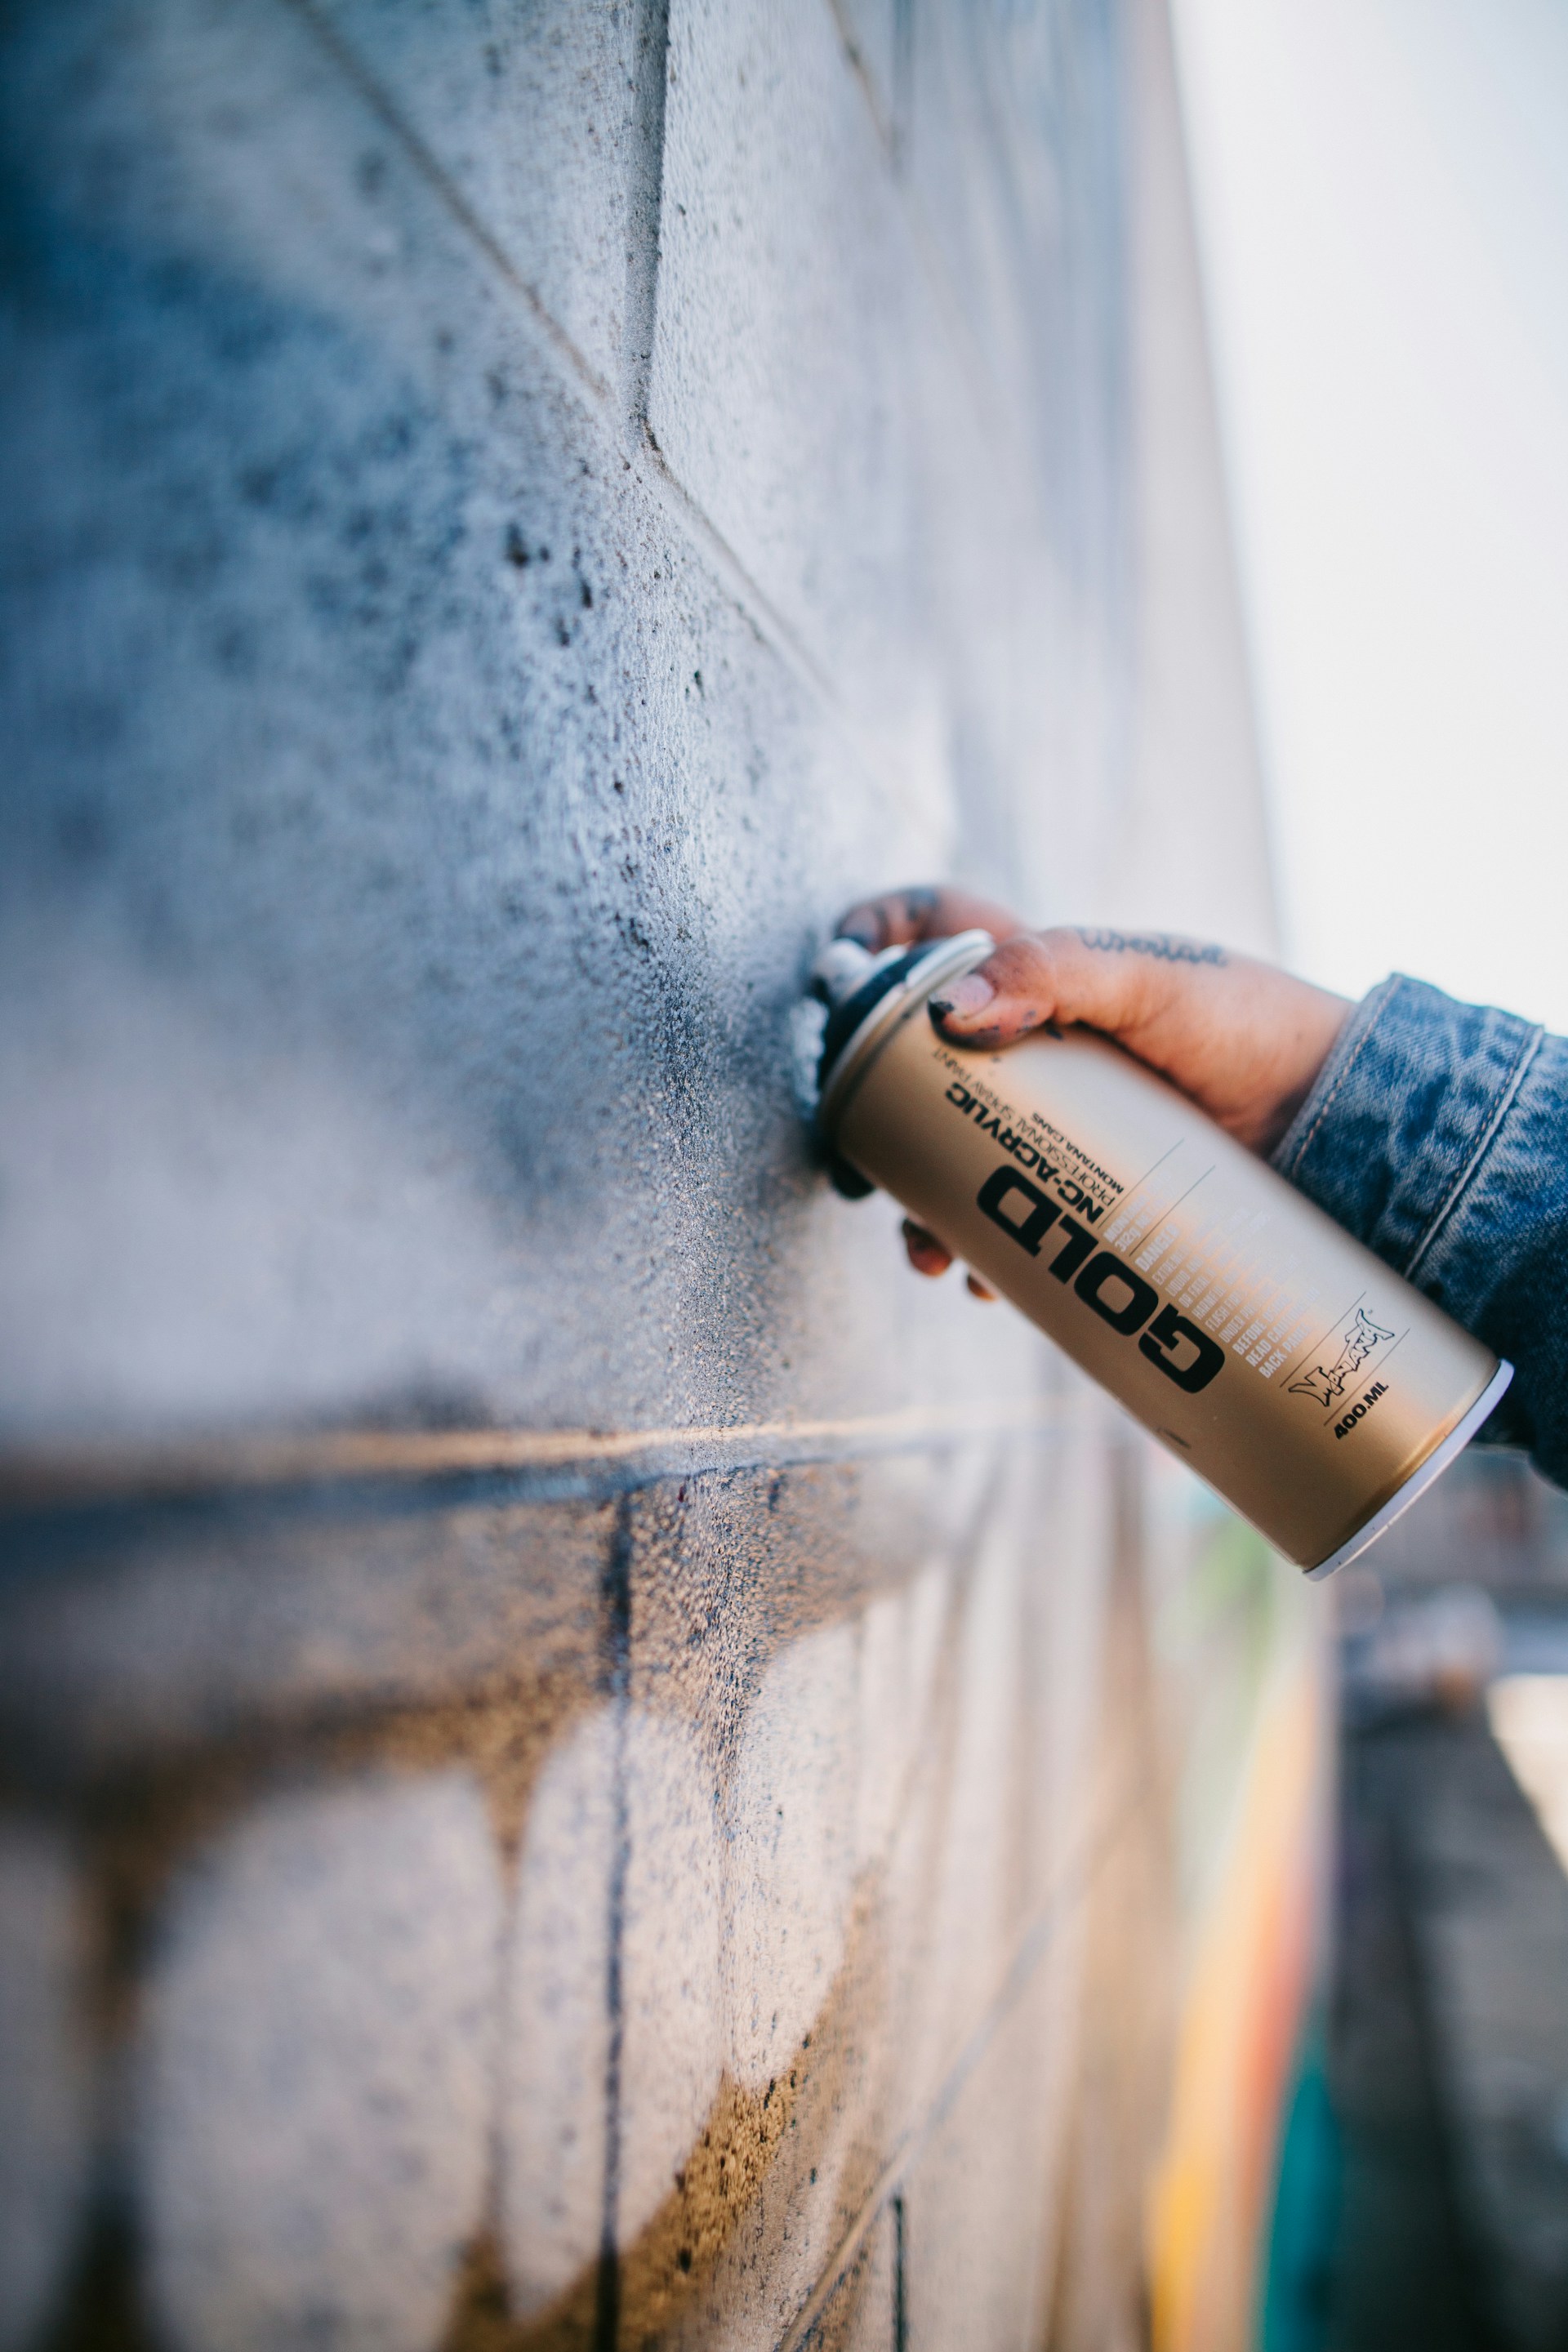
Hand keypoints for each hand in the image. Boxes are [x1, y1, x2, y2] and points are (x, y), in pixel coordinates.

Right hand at [836, 885, 1350, 1285]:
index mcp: (1040, 975)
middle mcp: (1034, 1049)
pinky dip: (985, 1258)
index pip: (937, 929)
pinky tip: (987, 1281)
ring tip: (930, 1254)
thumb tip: (949, 1011)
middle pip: (917, 1072)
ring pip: (953, 1161)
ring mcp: (1056, 1124)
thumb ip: (1052, 972)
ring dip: (921, 1210)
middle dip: (874, 1118)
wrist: (1333, 1121)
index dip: (877, 935)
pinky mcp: (1084, 1189)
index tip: (837, 969)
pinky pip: (1011, 1224)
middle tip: (860, 1160)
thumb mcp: (1148, 983)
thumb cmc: (1248, 1026)